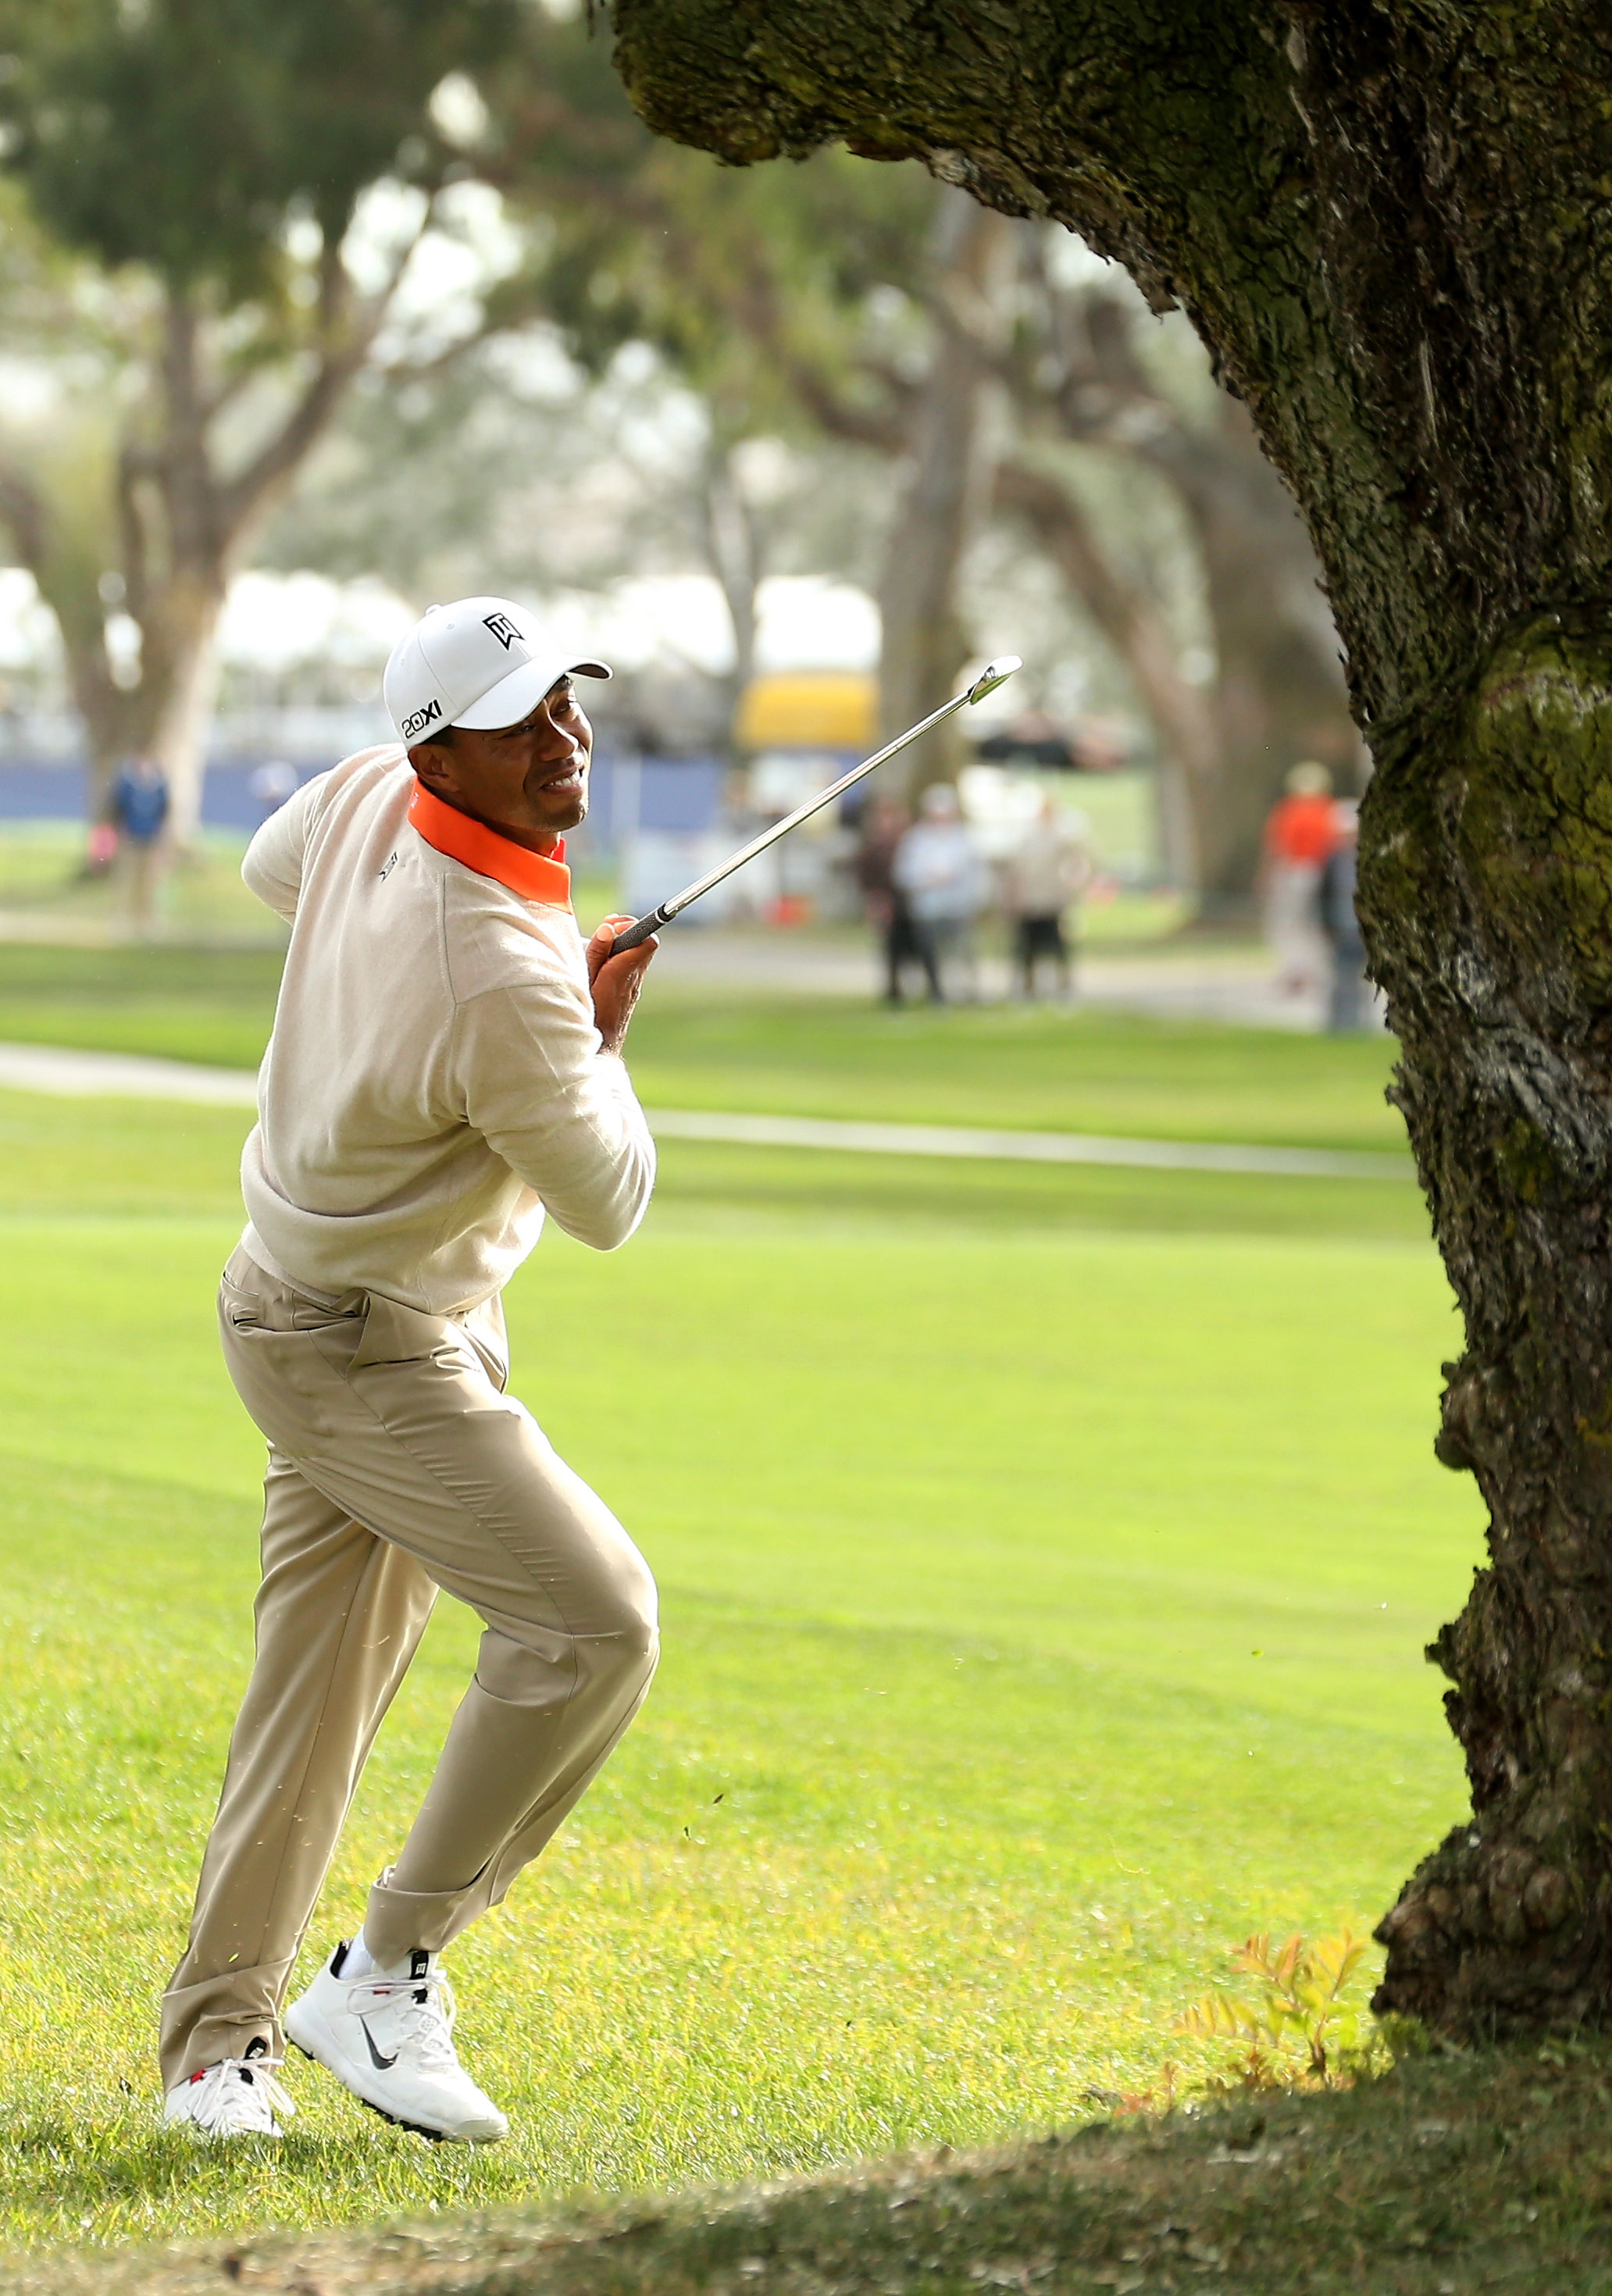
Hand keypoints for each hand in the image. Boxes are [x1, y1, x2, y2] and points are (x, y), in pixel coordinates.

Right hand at [586, 914, 656, 1053]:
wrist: (599, 1046)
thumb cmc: (588, 1012)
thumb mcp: (585, 978)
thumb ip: (597, 952)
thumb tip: (608, 928)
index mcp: (623, 972)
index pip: (648, 941)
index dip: (633, 926)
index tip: (614, 925)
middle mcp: (634, 978)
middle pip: (645, 943)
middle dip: (627, 931)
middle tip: (607, 931)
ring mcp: (634, 986)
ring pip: (638, 954)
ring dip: (622, 945)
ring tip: (602, 946)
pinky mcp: (630, 992)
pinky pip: (630, 966)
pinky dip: (620, 958)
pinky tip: (603, 964)